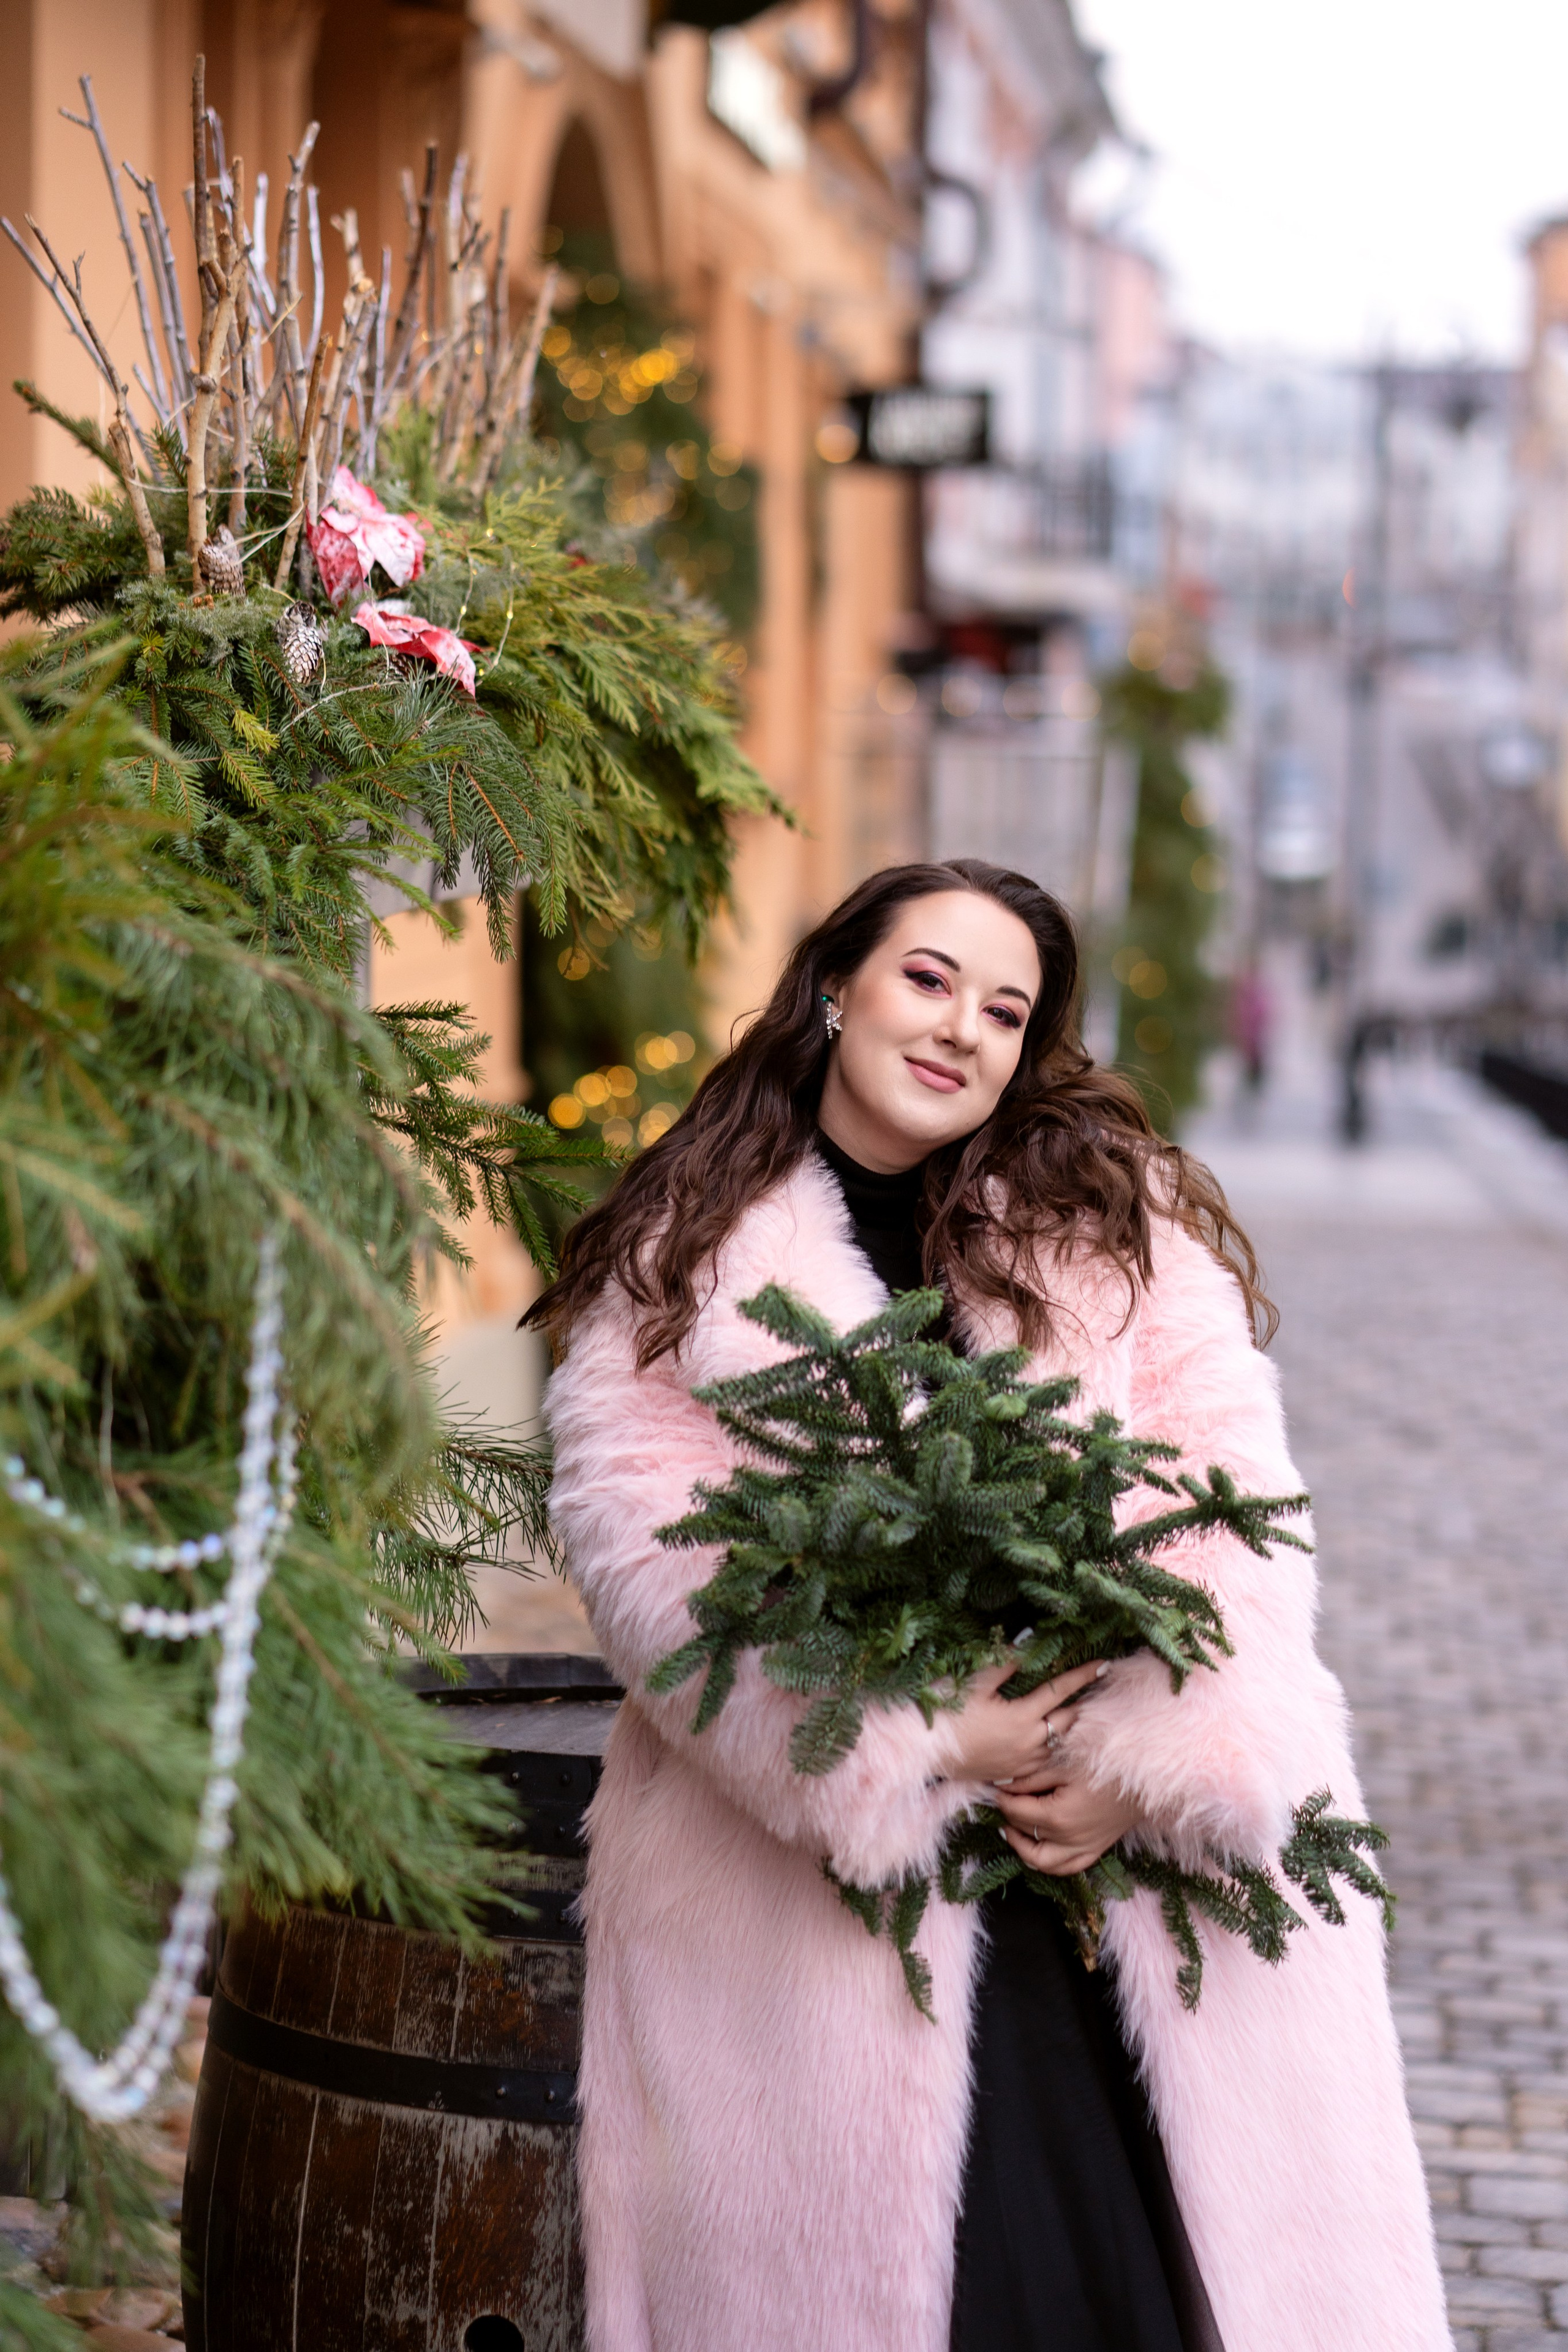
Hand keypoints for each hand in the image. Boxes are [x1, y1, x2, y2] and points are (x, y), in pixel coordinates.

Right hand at [947, 1656, 1107, 1787]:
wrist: (926, 1753)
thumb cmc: (947, 1713)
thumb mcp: (974, 1683)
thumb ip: (1004, 1663)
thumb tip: (1028, 1642)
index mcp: (1022, 1716)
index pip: (1060, 1690)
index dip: (1084, 1675)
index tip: (1106, 1664)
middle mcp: (1029, 1741)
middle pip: (1069, 1722)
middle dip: (1088, 1706)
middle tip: (1106, 1693)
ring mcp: (1023, 1761)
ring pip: (1060, 1745)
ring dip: (1074, 1730)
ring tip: (1087, 1716)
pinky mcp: (1013, 1774)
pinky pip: (1044, 1762)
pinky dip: (1056, 1750)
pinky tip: (1059, 1743)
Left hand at [993, 1770, 1139, 1876]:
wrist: (1143, 1777)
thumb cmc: (1104, 1765)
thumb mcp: (1064, 1765)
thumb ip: (1031, 1778)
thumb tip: (1002, 1784)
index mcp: (1058, 1816)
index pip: (1017, 1812)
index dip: (1002, 1800)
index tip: (995, 1789)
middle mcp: (1068, 1839)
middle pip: (1026, 1833)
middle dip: (1009, 1817)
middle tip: (1003, 1803)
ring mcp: (1083, 1849)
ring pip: (1042, 1863)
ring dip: (1024, 1849)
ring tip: (1013, 1830)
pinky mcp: (1096, 1850)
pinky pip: (1067, 1868)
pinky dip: (1050, 1864)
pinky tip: (1041, 1847)